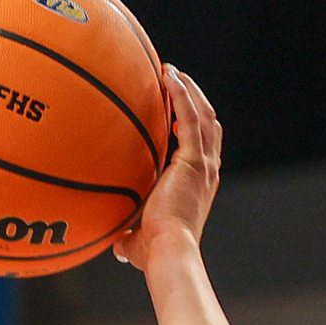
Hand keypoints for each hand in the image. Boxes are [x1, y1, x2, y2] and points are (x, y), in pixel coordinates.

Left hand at [113, 67, 220, 268]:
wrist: (169, 252)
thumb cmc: (156, 253)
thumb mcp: (142, 242)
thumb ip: (132, 238)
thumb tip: (117, 246)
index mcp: (199, 184)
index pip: (201, 146)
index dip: (191, 125)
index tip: (173, 111)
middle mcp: (206, 170)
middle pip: (208, 123)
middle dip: (193, 99)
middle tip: (173, 80)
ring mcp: (203, 164)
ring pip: (203, 115)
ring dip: (188, 90)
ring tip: (170, 71)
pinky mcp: (194, 160)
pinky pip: (189, 117)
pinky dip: (182, 94)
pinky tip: (168, 76)